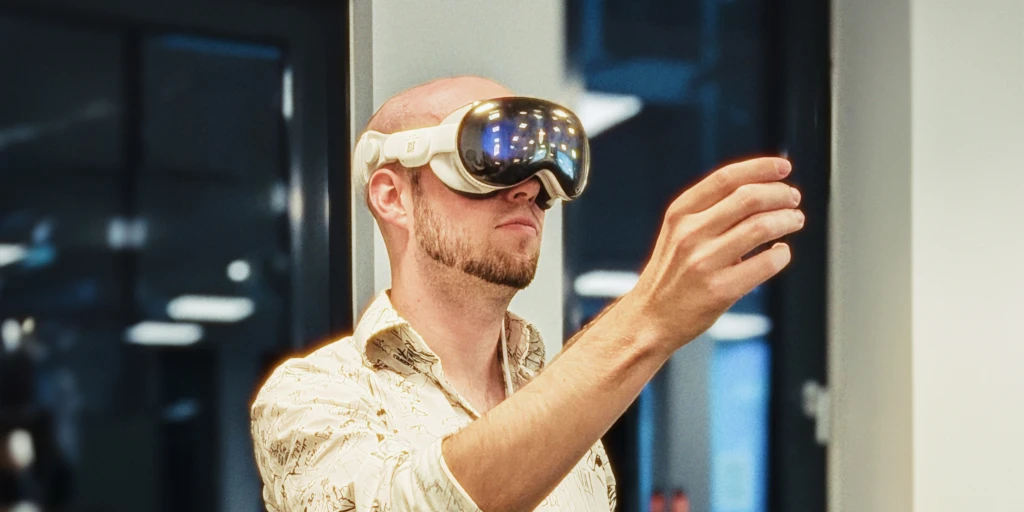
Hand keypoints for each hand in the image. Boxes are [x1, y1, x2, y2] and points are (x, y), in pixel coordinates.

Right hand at [622, 157, 803, 351]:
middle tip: (793, 199)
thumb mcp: (677, 232)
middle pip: (749, 198)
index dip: (760, 168)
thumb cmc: (671, 274)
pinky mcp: (719, 290)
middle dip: (780, 194)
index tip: (783, 168)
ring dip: (787, 220)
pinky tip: (781, 253)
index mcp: (680, 213)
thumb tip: (762, 190)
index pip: (726, 178)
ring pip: (762, 227)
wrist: (650, 318)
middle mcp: (689, 233)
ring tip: (794, 220)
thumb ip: (709, 211)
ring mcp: (703, 262)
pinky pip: (766, 264)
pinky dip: (782, 254)